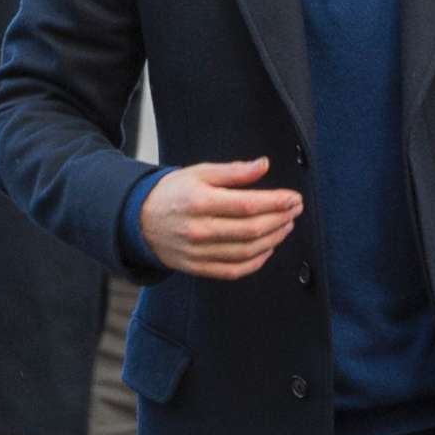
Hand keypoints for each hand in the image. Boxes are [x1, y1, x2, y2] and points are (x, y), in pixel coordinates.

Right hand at [139, 159, 302, 278]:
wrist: (139, 220)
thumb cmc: (173, 192)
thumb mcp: (199, 173)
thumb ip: (233, 171)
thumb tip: (264, 164)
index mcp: (199, 201)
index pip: (248, 205)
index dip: (276, 202)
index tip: (294, 198)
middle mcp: (198, 229)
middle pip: (251, 229)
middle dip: (280, 219)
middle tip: (295, 210)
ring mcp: (198, 252)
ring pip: (247, 251)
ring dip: (273, 239)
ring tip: (286, 226)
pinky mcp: (198, 267)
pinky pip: (234, 270)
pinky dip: (257, 262)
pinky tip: (268, 248)